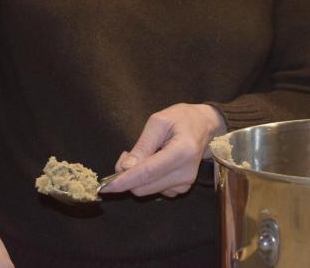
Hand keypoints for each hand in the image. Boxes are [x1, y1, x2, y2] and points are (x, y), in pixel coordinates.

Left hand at [100, 103, 224, 197]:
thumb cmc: (182, 118)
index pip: (148, 172)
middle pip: (144, 186)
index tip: (105, 187)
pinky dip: (147, 180)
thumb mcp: (159, 121)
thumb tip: (125, 169)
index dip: (125, 180)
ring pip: (147, 190)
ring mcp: (186, 183)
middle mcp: (186, 173)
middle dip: (127, 176)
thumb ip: (142, 145)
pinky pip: (155, 190)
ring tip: (145, 154)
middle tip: (127, 154)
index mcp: (182, 152)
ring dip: (137, 177)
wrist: (204, 125)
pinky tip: (154, 163)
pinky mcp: (182, 188)